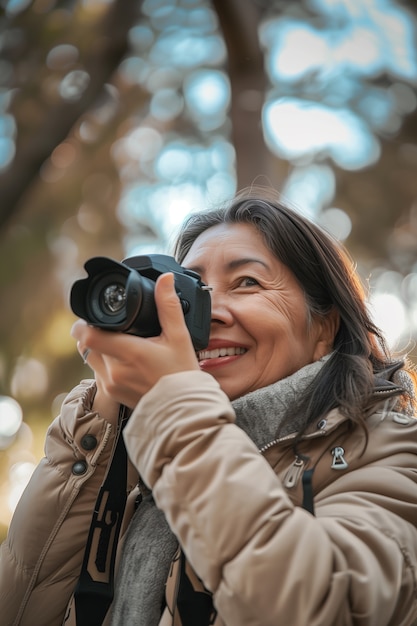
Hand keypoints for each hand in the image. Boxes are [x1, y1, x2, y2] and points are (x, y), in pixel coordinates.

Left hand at [71, 272, 199, 408]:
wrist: (184, 409)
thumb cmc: (182, 374)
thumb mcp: (179, 337)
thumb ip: (168, 306)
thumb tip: (165, 280)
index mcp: (128, 353)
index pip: (88, 335)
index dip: (84, 323)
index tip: (90, 317)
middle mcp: (114, 371)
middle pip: (86, 344)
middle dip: (92, 333)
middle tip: (109, 327)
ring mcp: (111, 385)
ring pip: (89, 358)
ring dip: (96, 348)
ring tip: (115, 342)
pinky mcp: (112, 394)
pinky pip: (97, 373)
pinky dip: (103, 364)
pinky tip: (122, 361)